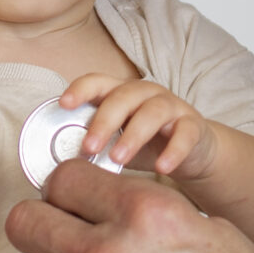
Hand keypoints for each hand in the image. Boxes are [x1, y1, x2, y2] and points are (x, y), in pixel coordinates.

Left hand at [59, 74, 219, 179]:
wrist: (193, 153)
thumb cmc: (147, 146)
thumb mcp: (116, 142)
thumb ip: (94, 147)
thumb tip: (59, 170)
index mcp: (121, 94)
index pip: (98, 82)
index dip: (80, 89)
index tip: (64, 104)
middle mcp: (146, 94)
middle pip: (123, 96)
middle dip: (103, 121)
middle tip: (88, 148)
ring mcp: (172, 107)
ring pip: (153, 112)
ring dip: (133, 135)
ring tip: (118, 159)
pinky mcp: (194, 126)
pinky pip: (185, 134)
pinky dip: (173, 151)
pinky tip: (162, 169)